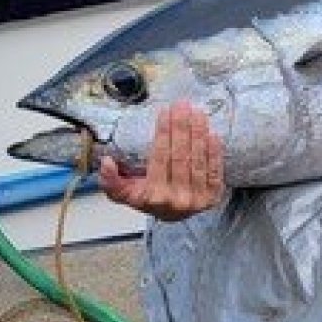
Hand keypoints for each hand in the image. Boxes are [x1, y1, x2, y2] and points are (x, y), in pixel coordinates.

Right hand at [99, 101, 223, 221]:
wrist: (173, 215)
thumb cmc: (148, 197)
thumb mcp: (124, 193)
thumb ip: (111, 180)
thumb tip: (106, 161)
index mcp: (152, 197)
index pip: (159, 158)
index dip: (163, 133)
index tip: (165, 112)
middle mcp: (176, 200)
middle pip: (180, 157)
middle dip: (182, 127)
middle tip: (182, 105)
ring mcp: (197, 199)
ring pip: (198, 161)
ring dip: (199, 134)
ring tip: (198, 113)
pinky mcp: (213, 196)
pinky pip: (215, 170)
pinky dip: (214, 152)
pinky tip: (213, 133)